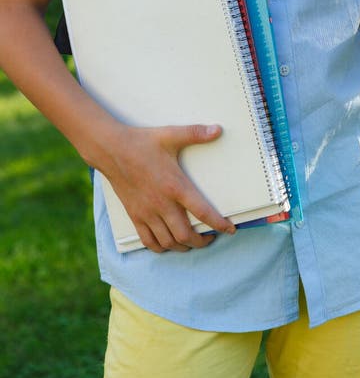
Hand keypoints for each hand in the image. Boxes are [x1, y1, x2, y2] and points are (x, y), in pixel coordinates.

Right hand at [102, 123, 235, 252]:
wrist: (111, 150)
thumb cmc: (142, 142)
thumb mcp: (171, 135)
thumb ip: (196, 133)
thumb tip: (218, 129)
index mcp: (176, 186)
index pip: (202, 212)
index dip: (219, 224)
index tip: (230, 229)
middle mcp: (162, 204)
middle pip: (185, 235)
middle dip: (201, 242)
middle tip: (211, 238)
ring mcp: (147, 212)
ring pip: (168, 242)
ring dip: (183, 247)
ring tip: (192, 242)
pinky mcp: (135, 215)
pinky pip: (148, 241)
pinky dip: (160, 248)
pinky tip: (167, 244)